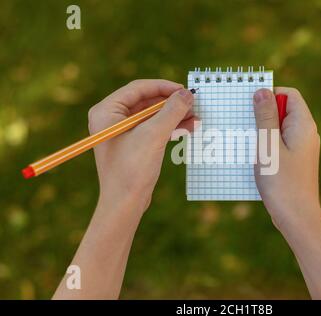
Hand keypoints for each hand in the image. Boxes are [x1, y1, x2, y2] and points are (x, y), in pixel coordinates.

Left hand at [88, 79, 194, 214]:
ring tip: (195, 119)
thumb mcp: (154, 136)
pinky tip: (188, 128)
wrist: (125, 204)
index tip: (184, 90)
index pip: (138, 88)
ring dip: (174, 116)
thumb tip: (187, 94)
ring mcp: (122, 132)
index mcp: (107, 111)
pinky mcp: (132, 144)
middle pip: (146, 101)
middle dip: (171, 103)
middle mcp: (111, 118)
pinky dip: (170, 127)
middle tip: (193, 104)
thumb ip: (171, 111)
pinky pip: (153, 128)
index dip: (164, 87)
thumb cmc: (132, 170)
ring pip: (152, 115)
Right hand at [253, 87, 320, 226]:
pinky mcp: (295, 161)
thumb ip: (265, 116)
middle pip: (283, 110)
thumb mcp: (268, 145)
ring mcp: (301, 148)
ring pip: (279, 128)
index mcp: (303, 124)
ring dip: (261, 131)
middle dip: (262, 114)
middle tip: (244, 124)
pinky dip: (266, 145)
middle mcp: (306, 133)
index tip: (250, 105)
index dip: (269, 95)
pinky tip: (253, 157)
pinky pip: (279, 144)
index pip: (289, 95)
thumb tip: (262, 91)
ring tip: (247, 143)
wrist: (297, 216)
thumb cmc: (282, 181)